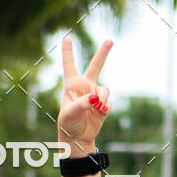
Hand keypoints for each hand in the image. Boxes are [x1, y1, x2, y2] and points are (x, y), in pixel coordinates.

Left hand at [57, 37, 112, 151]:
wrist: (78, 138)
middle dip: (103, 53)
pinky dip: (105, 107)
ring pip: (105, 89)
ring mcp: (95, 95)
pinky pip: (108, 102)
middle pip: (95, 66)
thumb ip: (81, 104)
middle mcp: (84, 87)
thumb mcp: (69, 114)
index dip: (68, 52)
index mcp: (72, 86)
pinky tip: (99, 113)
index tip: (66, 38)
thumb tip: (95, 98)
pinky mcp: (103, 104)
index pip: (69, 65)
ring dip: (102, 98)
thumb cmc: (68, 124)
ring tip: (97, 108)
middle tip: (110, 40)